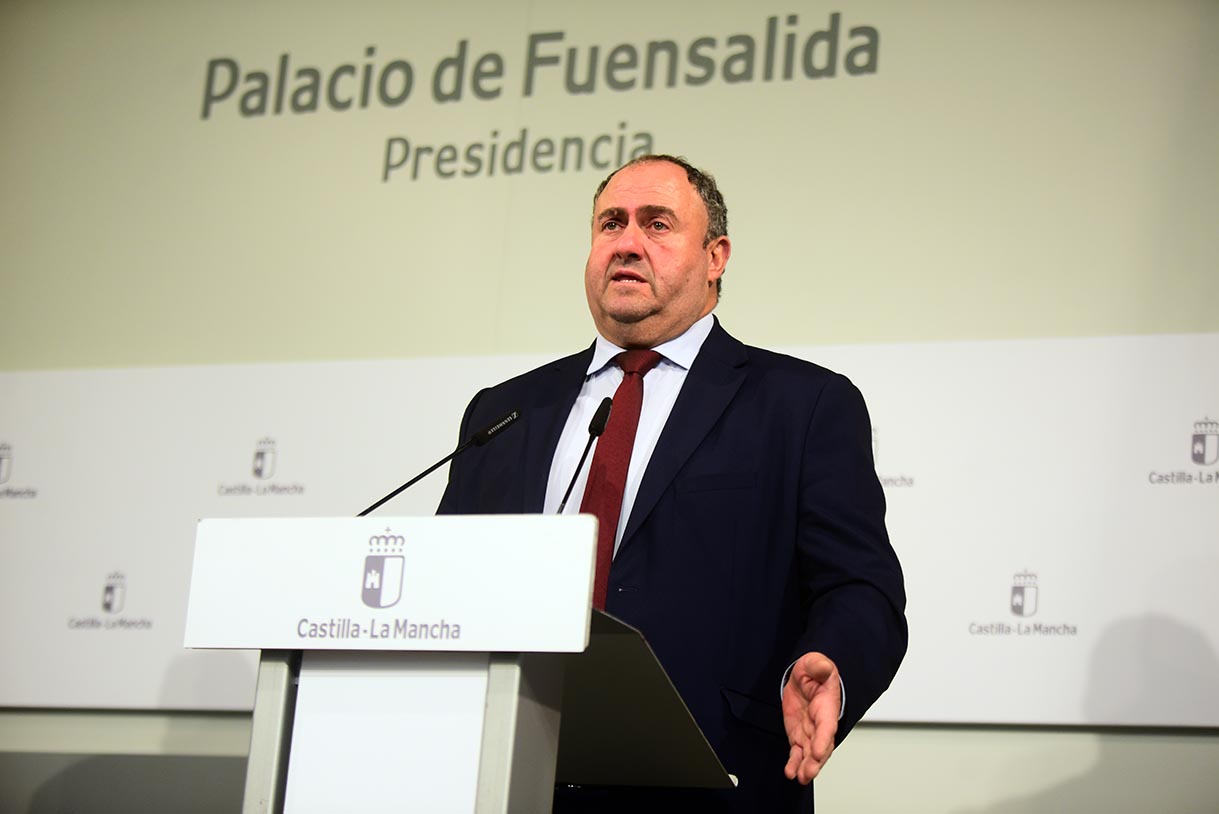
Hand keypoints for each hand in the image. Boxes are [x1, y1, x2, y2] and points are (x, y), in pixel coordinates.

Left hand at [781, 651, 839, 784]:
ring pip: (810, 754)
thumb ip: (819, 666)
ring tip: (801, 778)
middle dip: (816, 761)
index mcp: (826, 706)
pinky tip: (790, 773)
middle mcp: (820, 723)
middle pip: (821, 745)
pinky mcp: (799, 735)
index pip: (826, 725)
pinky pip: (797, 752)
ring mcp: (810, 732)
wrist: (805, 677)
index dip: (823, 739)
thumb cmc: (815, 671)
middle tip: (809, 773)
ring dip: (806, 766)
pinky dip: (794, 763)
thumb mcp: (816, 663)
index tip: (817, 751)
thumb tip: (823, 667)